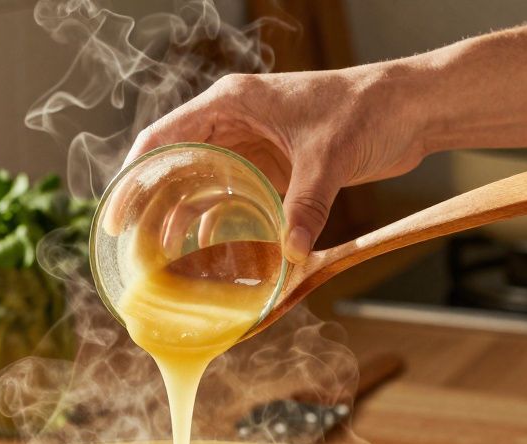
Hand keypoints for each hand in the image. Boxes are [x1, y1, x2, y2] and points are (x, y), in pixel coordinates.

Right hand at [125, 67, 426, 262]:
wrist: (409, 107)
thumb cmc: (367, 110)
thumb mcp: (329, 158)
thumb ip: (306, 205)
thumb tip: (291, 255)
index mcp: (231, 103)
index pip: (163, 138)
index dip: (134, 177)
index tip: (117, 216)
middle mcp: (233, 121)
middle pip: (174, 165)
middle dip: (152, 207)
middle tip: (133, 249)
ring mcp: (251, 143)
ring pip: (200, 183)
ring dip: (183, 218)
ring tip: (164, 259)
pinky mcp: (272, 164)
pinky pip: (232, 195)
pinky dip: (218, 221)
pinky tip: (208, 252)